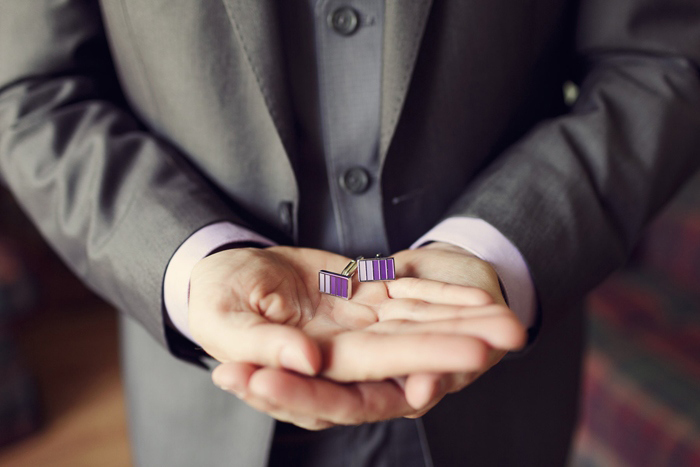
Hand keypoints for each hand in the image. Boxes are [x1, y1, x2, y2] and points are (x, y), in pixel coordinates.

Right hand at [194, 245, 524, 428]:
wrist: (220, 271)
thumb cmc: (213, 300)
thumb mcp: (225, 321)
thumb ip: (263, 345)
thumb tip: (307, 360)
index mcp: (311, 365)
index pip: (373, 368)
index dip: (423, 358)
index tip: (471, 352)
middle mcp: (343, 353)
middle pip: (410, 350)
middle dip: (460, 343)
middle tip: (511, 333)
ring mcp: (356, 326)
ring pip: (416, 323)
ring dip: (462, 318)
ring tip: (509, 317)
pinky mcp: (361, 299)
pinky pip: (405, 297)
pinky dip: (440, 295)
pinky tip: (477, 294)